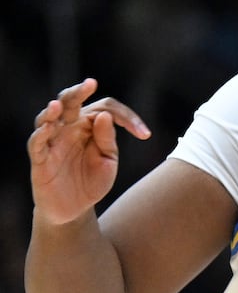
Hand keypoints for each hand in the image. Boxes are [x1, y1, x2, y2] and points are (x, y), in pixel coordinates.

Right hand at [28, 79, 150, 225]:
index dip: (126, 117)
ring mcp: (52, 141)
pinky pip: (37, 142)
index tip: (145, 135)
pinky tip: (49, 127)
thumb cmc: (92, 181)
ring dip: (54, 110)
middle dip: (78, 91)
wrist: (75, 209)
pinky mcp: (40, 158)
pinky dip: (41, 133)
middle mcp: (68, 128)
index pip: (105, 109)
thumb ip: (107, 140)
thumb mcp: (108, 161)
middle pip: (70, 101)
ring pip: (48, 117)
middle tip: (90, 83)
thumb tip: (105, 116)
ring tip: (59, 106)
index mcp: (88, 126)